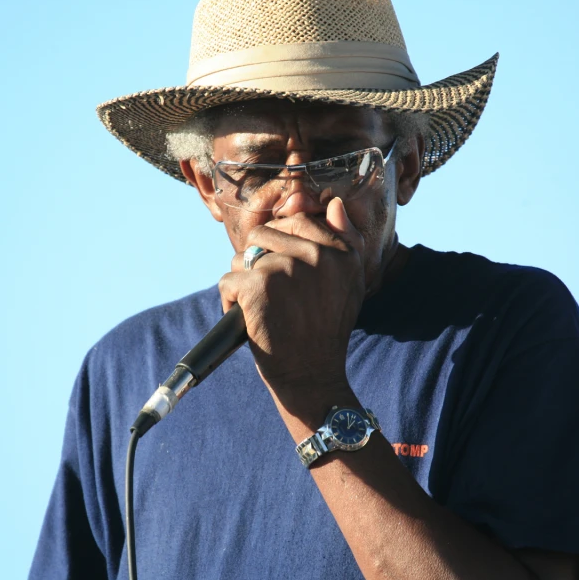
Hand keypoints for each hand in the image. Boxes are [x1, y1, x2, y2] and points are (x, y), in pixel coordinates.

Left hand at [218, 198, 364, 419]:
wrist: (312, 375)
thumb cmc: (326, 330)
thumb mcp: (350, 283)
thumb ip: (345, 241)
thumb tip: (335, 204)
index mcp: (341, 251)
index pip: (297, 220)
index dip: (280, 242)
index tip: (281, 267)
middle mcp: (317, 254)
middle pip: (265, 234)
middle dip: (260, 260)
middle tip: (271, 292)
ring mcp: (286, 268)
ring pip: (243, 257)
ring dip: (244, 281)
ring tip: (260, 307)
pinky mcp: (258, 286)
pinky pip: (228, 281)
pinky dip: (231, 303)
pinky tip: (248, 320)